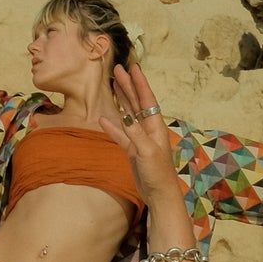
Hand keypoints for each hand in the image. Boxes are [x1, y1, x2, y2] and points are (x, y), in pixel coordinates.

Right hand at [98, 64, 184, 206]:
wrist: (159, 194)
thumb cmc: (158, 173)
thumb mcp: (147, 152)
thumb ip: (135, 134)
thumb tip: (124, 117)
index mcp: (155, 126)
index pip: (147, 100)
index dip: (140, 83)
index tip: (133, 67)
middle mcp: (148, 129)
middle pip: (136, 103)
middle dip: (128, 86)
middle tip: (118, 69)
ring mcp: (139, 139)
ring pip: (128, 115)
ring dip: (122, 100)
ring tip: (114, 84)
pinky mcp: (132, 150)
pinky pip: (121, 135)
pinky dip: (113, 127)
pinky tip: (103, 118)